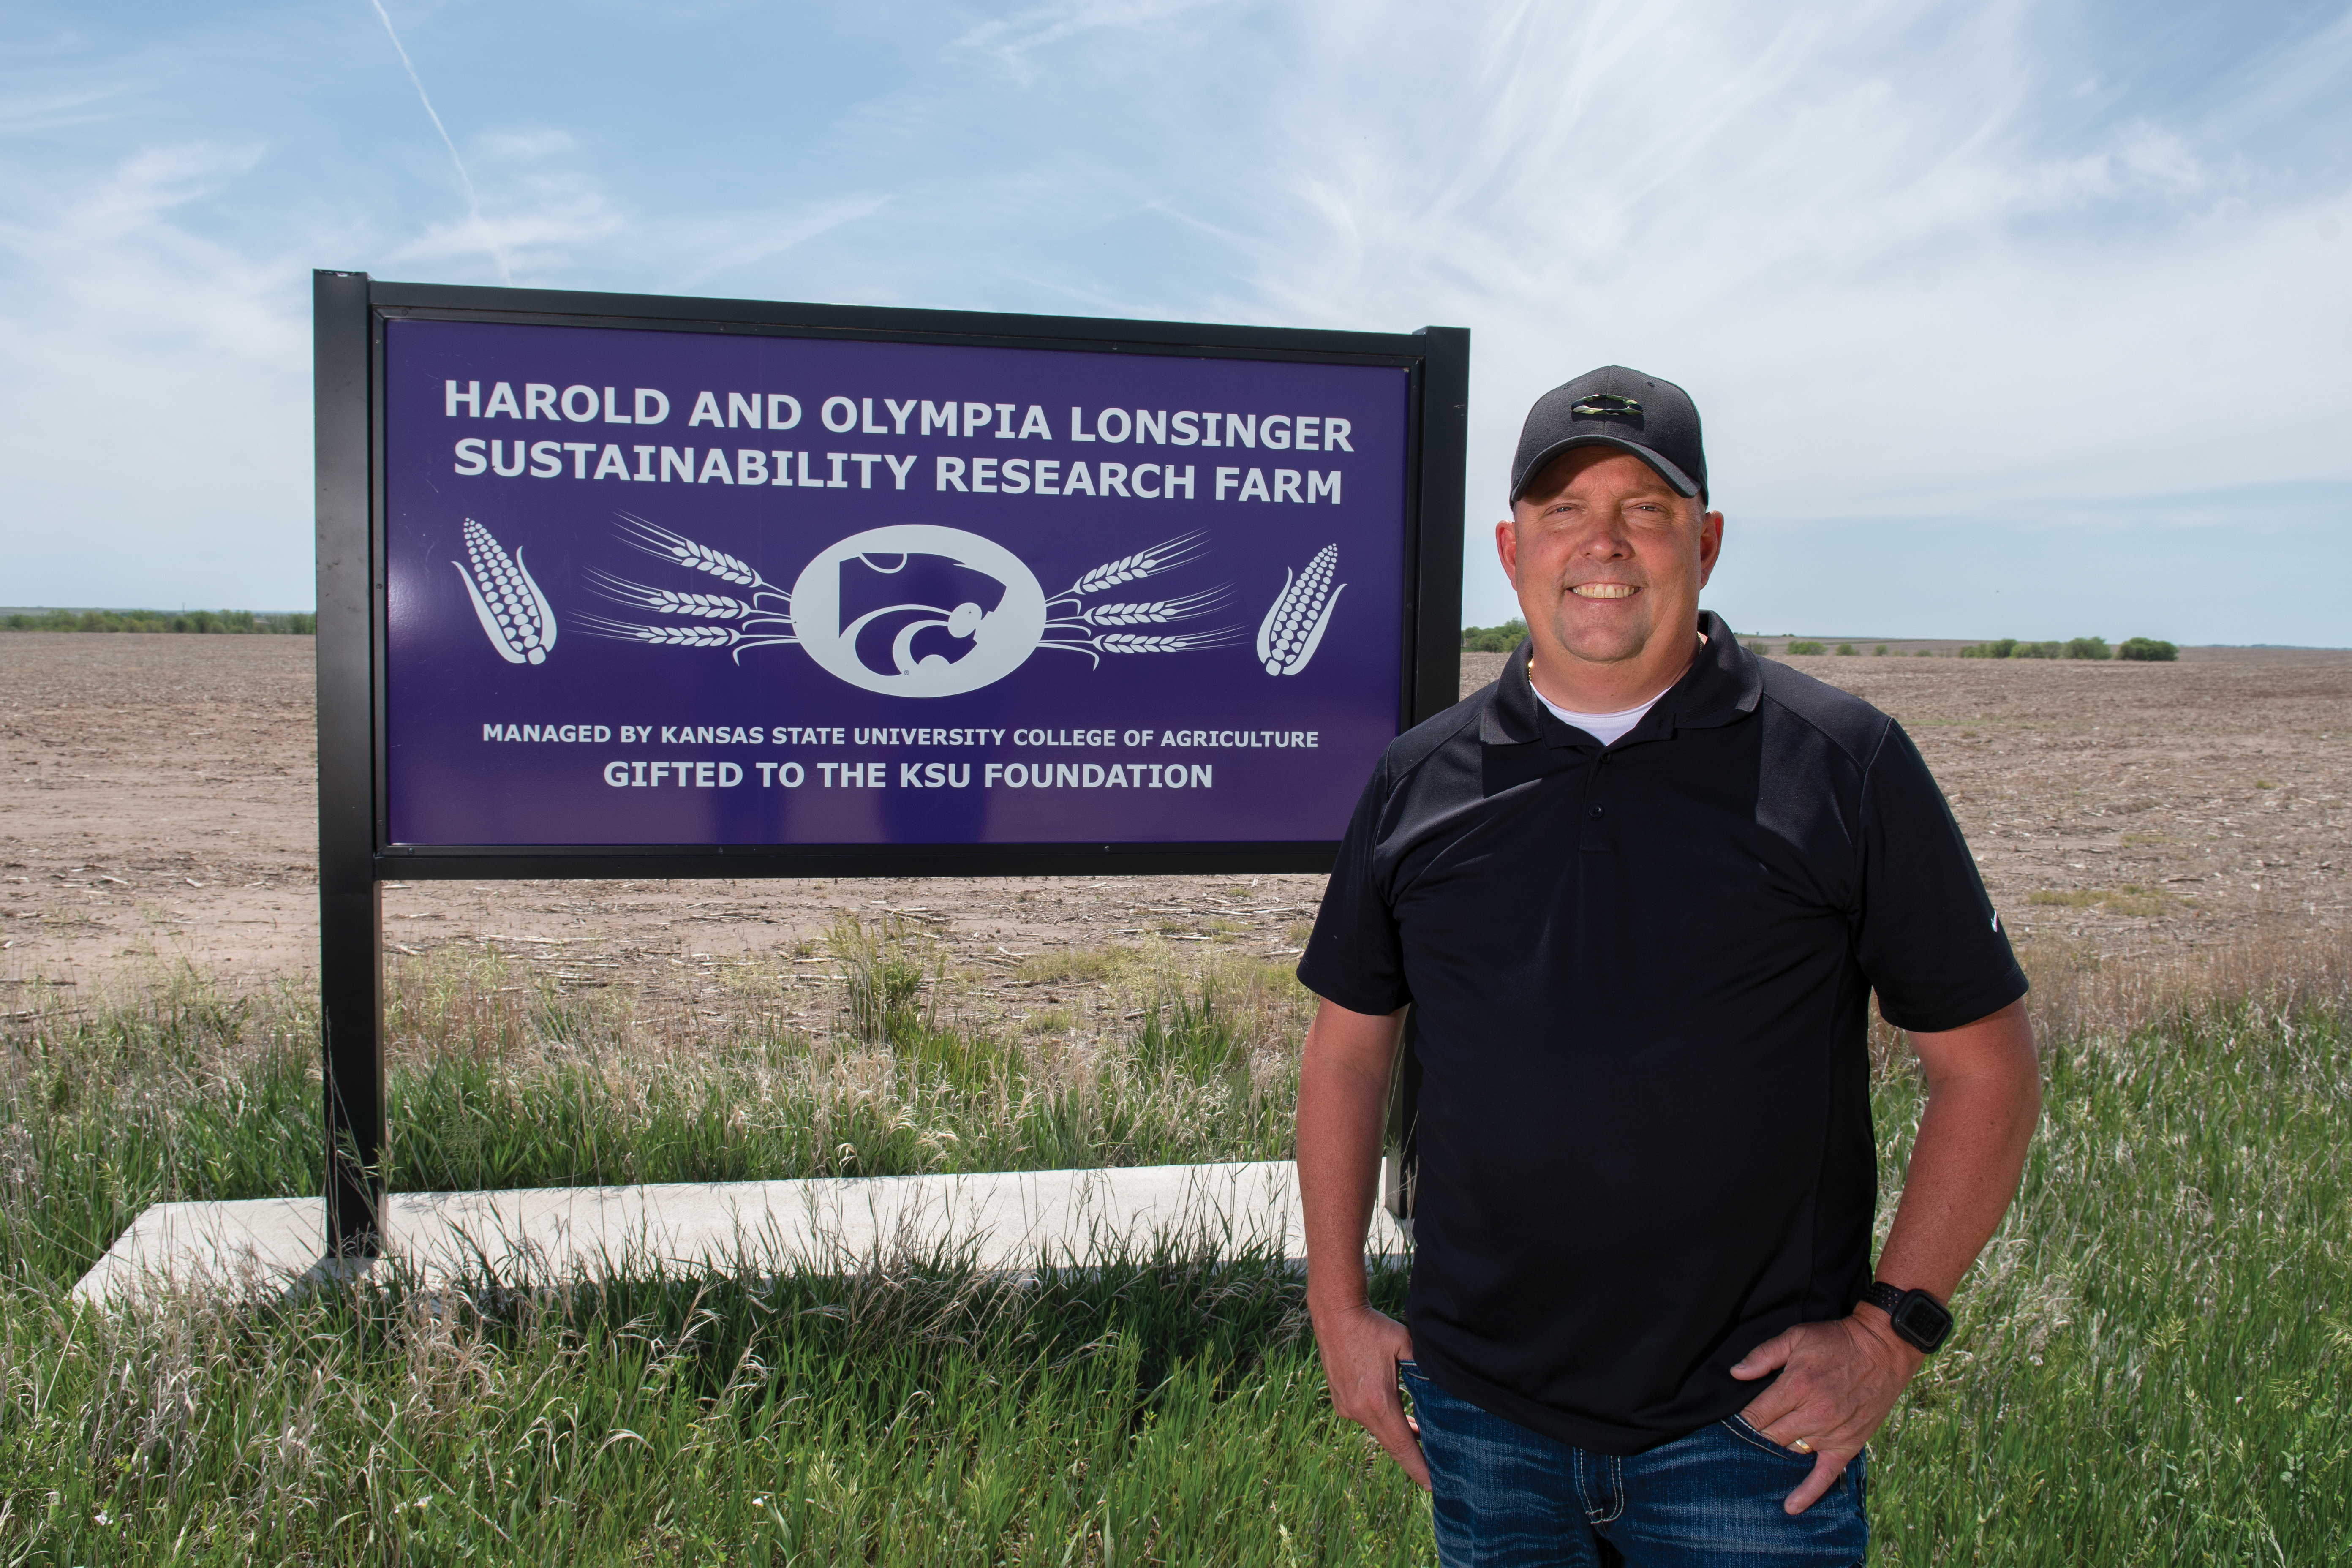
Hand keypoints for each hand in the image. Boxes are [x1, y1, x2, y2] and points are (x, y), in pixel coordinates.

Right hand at [1310, 1300, 1428, 1488]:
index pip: (1403, 1445)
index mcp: (1378, 1401)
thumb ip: (1425, 1368)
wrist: (1336, 1315)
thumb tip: (1444, 1387)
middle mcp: (1360, 1411)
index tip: (1433, 1485)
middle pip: (1391, 1445)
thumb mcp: (1406, 1344)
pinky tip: (1396, 1414)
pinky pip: (1367, 1421)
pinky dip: (1383, 1422)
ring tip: (1420, 1437)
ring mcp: (1347, 1408)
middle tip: (1434, 1471)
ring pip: (1379, 1432)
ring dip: (1398, 1436)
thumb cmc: (1374, 1327)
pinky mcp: (1341, 1403)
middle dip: (1412, 1458)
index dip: (1419, 1467)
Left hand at [1730, 1310, 1923, 1513]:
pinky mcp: (1848, 1444)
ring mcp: (1832, 1432)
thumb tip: (1736, 1374)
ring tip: (1756, 1462)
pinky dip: (1808, 1492)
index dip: (1740, 1420)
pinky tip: (1791, 1507)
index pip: (1756, 1414)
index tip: (1729, 1423)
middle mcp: (1813, 1413)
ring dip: (1774, 1457)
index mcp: (1796, 1386)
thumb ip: (1763, 1355)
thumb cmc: (1836, 1341)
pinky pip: (1825, 1475)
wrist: (1883, 1349)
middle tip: (1740, 1441)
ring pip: (1791, 1453)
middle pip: (1770, 1437)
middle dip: (1754, 1438)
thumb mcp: (1796, 1337)